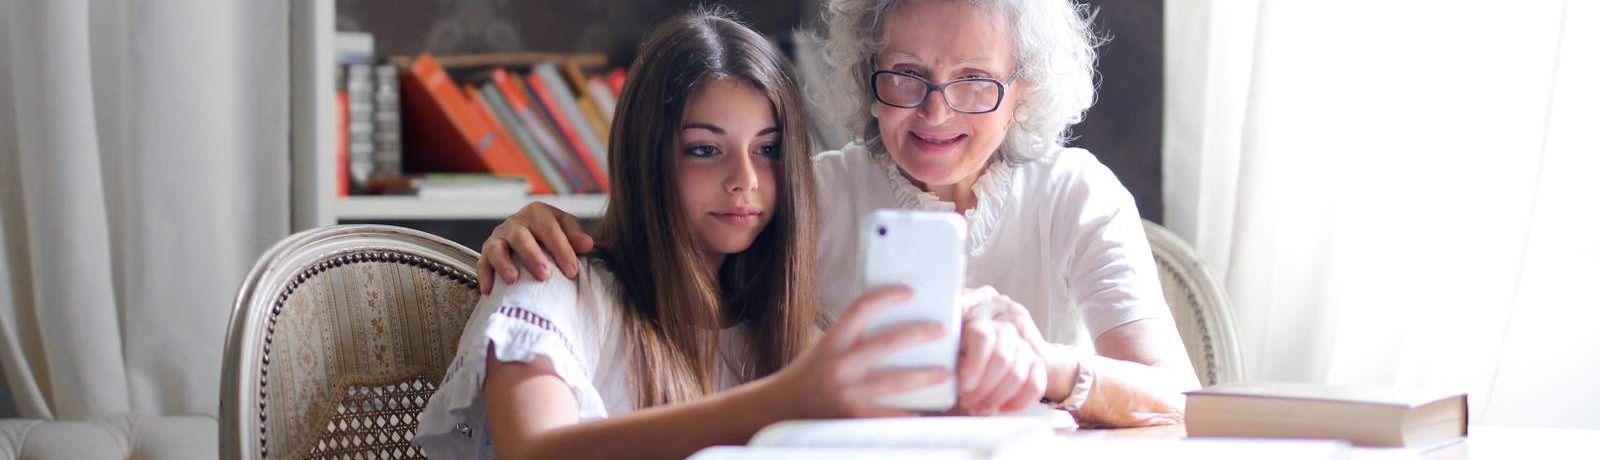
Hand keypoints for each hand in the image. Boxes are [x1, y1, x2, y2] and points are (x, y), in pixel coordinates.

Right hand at [477, 201, 593, 293]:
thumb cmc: (553, 238)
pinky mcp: (485, 253)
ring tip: (514, 279)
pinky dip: (485, 276)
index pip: (550, 229)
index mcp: (537, 213)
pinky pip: (482, 263)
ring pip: (497, 248)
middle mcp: (515, 222)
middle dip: (533, 256)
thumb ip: (575, 238)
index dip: (561, 249)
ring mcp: (498, 237)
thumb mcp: (566, 232)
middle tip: (545, 276)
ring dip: (504, 264)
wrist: (532, 240)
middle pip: (521, 236)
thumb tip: (588, 244)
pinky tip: (489, 290)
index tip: (572, 271)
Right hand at [767, 286, 952, 418]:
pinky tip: (926, 411)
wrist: (779, 409)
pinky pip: (889, 415)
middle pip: (887, 343)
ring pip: (895, 381)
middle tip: (942, 329)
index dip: (887, 296)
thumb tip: (890, 323)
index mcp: (832, 342)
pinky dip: (909, 413)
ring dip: (924, 376)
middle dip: (919, 334)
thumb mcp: (825, 349)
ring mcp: (847, 392)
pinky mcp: (853, 417)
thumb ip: (852, 339)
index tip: (909, 291)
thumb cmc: (808, 376)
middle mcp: (839, 365)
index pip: (860, 309)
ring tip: (944, 372)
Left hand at [954, 286, 1047, 414]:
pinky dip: (1019, 400)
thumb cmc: (957, 347)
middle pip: (1002, 357)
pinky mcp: (1036, 360)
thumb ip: (944, 350)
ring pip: (1018, 372)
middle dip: (984, 387)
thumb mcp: (947, 342)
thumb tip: (940, 370)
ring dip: (998, 396)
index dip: (974, 365)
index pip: (982, 337)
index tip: (964, 386)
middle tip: (969, 402)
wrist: (987, 346)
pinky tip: (1002, 408)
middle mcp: (1004, 326)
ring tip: (980, 407)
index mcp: (979, 317)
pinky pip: (1036, 382)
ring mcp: (1023, 343)